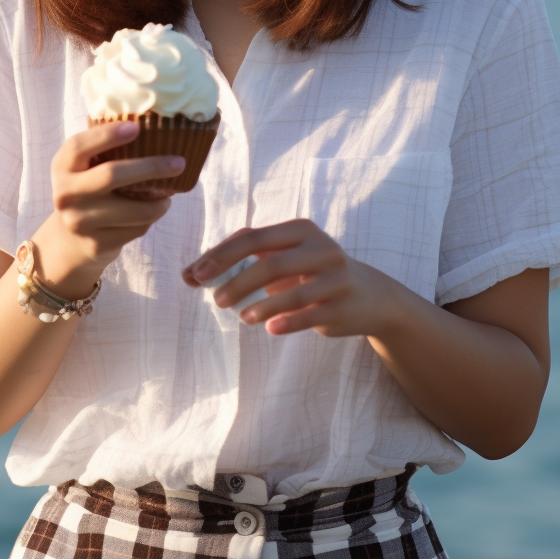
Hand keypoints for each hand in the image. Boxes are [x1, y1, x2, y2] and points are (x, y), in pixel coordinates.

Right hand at [32, 121, 184, 297]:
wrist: (68, 242)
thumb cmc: (87, 192)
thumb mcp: (83, 168)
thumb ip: (103, 148)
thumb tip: (151, 123)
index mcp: (63, 167)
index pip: (79, 146)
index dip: (107, 135)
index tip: (136, 127)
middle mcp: (65, 194)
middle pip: (111, 175)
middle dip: (151, 167)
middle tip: (179, 162)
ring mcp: (79, 222)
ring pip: (134, 209)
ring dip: (160, 202)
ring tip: (168, 194)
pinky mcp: (96, 244)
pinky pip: (137, 228)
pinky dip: (151, 219)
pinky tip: (152, 211)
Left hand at [183, 219, 398, 336]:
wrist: (370, 296)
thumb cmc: (310, 274)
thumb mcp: (283, 259)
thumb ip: (241, 261)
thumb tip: (190, 274)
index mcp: (300, 230)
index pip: (252, 238)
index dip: (220, 256)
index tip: (194, 276)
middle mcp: (320, 248)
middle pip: (269, 262)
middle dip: (236, 281)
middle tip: (214, 300)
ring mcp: (335, 277)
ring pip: (291, 292)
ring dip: (260, 306)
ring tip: (241, 318)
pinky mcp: (343, 306)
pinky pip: (310, 315)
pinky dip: (287, 321)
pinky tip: (269, 328)